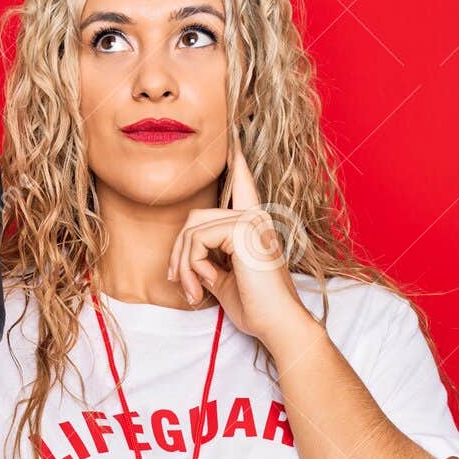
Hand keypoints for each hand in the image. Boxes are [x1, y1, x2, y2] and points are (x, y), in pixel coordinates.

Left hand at [167, 143, 310, 345]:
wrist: (279, 325)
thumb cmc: (257, 308)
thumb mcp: (225, 282)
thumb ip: (208, 264)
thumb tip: (188, 261)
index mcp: (254, 224)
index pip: (243, 183)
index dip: (236, 159)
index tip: (232, 133)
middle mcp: (255, 216)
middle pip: (196, 215)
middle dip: (179, 250)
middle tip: (179, 282)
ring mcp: (251, 221)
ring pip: (192, 229)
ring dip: (183, 264)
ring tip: (192, 293)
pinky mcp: (243, 230)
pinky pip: (196, 240)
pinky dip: (189, 266)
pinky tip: (200, 289)